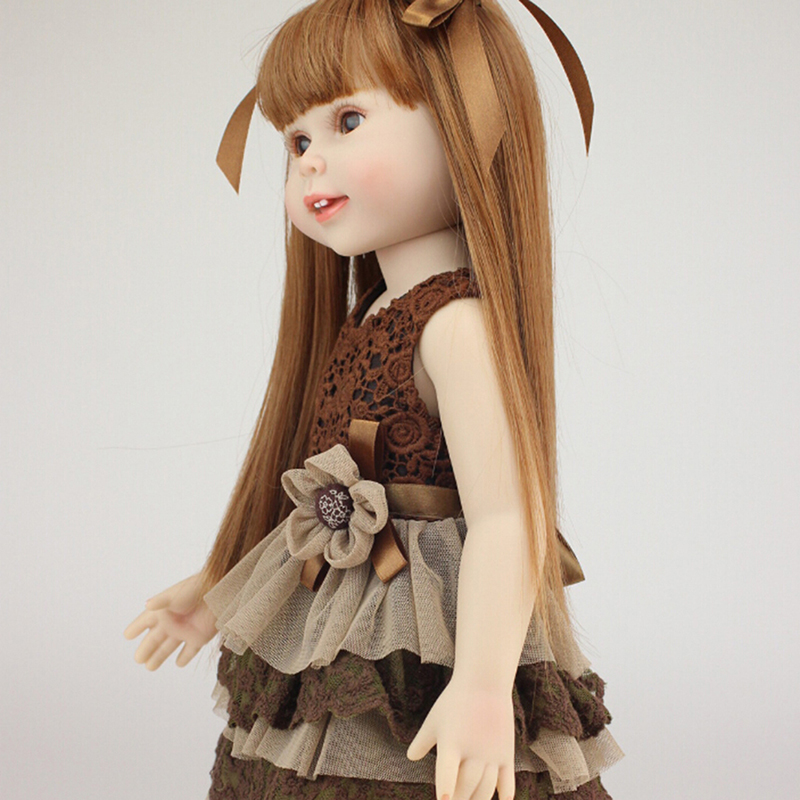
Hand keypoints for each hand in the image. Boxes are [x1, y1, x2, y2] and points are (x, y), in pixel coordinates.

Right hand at [123, 573, 217, 670]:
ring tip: (149, 667)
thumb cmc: (197, 588)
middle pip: (155, 638)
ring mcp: (185, 630)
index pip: (145, 620)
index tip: (127, 635)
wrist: (221, 591)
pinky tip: (179, 663)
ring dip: (160, 656)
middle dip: (146, 648)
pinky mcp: (199, 637)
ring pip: (168, 647)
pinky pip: (190, 651)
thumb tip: (148, 605)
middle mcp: (172, 622)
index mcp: (164, 610)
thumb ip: (162, 601)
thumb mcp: (176, 595)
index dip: (136, 627)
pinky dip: (185, 657)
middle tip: (138, 659)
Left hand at [406, 676, 515, 799]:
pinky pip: (507, 781)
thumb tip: (411, 757)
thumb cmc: (455, 700)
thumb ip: (422, 741)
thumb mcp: (434, 719)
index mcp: (451, 743)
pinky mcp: (506, 753)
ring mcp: (492, 754)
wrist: (485, 681)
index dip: (446, 788)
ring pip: (485, 789)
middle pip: (466, 787)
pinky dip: (504, 794)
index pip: (447, 772)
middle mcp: (473, 751)